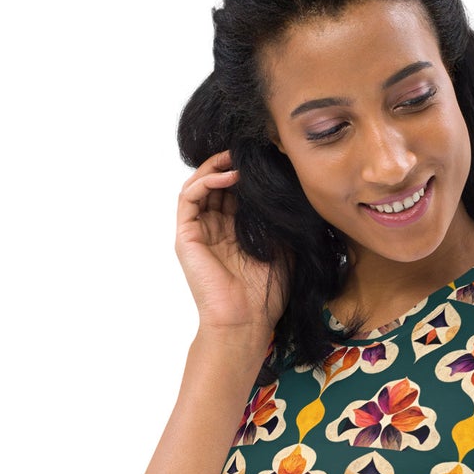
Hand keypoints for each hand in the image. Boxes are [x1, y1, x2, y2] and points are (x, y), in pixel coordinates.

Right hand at [174, 149, 293, 338]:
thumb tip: (287, 186)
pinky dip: (206, 180)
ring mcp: (197, 232)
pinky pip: (189, 197)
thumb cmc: (265, 294)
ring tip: (237, 158)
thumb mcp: (282, 248)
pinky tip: (229, 176)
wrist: (245, 321)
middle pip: (215, 184)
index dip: (246, 174)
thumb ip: (278, 219)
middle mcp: (213, 230)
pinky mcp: (186, 236)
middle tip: (250, 151)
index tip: (265, 160)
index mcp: (234, 233)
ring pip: (199, 185)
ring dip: (216, 166)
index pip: (235, 192)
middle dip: (230, 164)